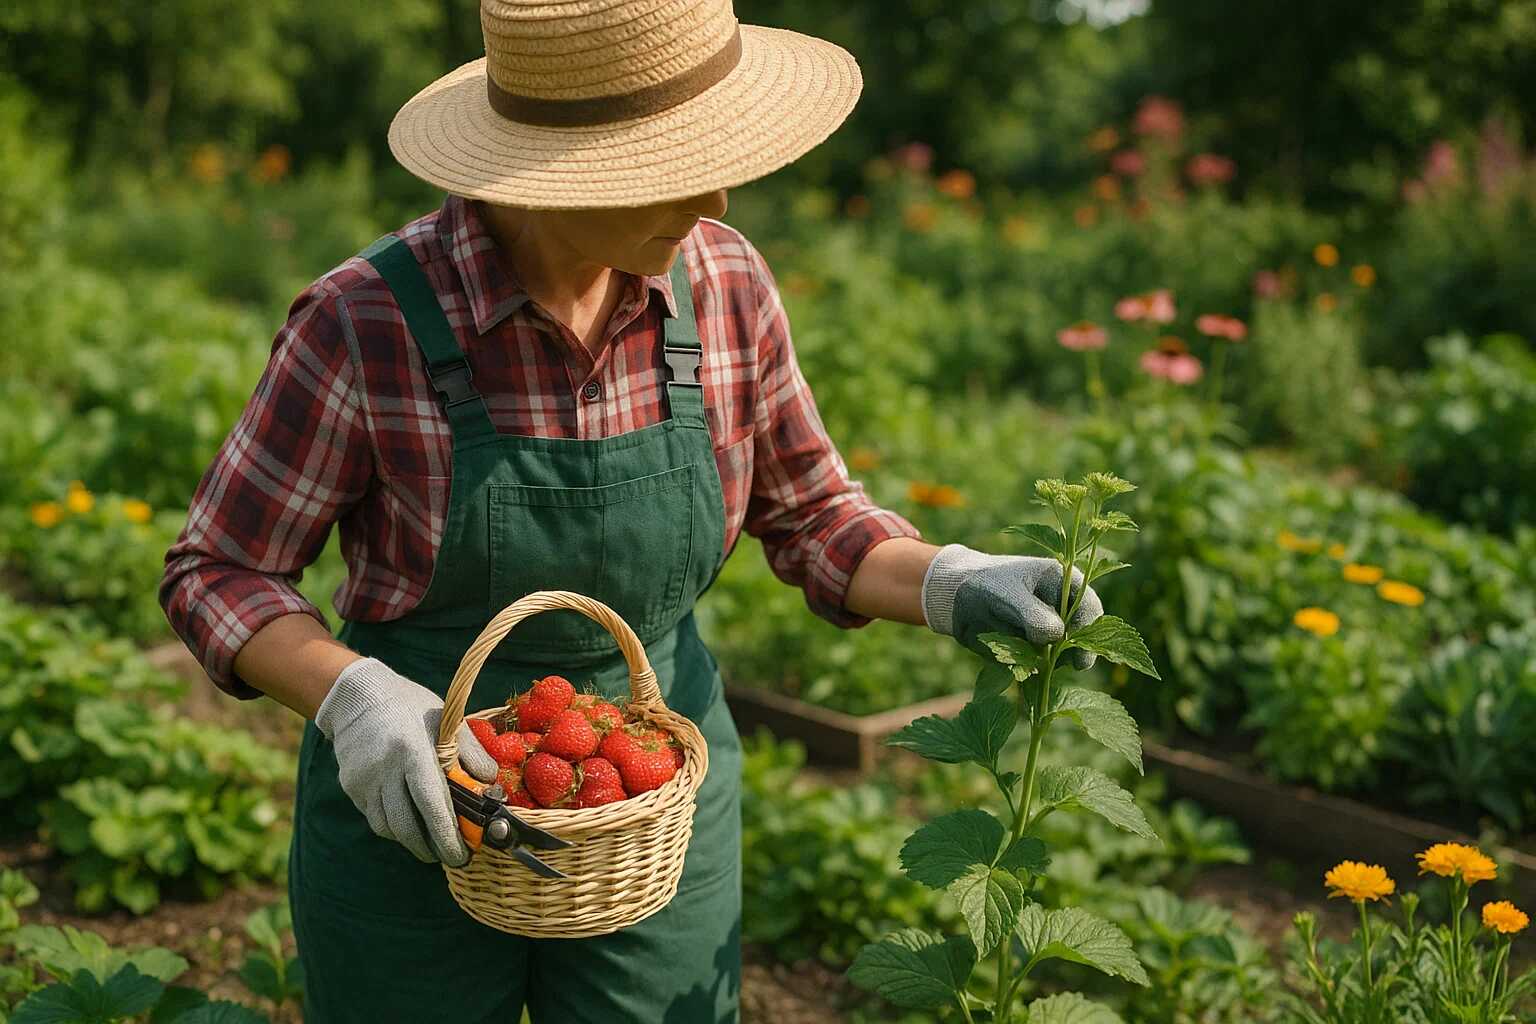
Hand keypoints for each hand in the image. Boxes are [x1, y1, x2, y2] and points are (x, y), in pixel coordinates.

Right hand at [315, 657, 498, 865]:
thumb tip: (489, 786)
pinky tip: (408, 821)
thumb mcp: (448, 722)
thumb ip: (471, 755)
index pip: (431, 804)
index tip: (462, 855)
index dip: (446, 835)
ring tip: (431, 843)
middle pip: (407, 826)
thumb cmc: (412, 708)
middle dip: (430, 849)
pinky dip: (394, 826)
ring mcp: (363, 780)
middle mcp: (384, 769)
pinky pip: (375, 817)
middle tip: (450, 857)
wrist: (360, 695)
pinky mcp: (350, 786)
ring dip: (411, 841)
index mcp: (413, 751)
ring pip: (388, 828)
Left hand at [921, 544, 1104, 669]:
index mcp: (1063, 582)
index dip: (1089, 630)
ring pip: (1061, 653)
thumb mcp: (1008, 594)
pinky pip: (1040, 664)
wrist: (955, 599)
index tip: (1080, 653)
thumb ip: (1034, 615)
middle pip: (1081, 635)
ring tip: (1026, 655)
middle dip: (1072, 650)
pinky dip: (1031, 667)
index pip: (1089, 608)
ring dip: (1048, 660)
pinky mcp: (1034, 648)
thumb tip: (1056, 637)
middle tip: (1069, 665)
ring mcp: (1049, 629)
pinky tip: (1018, 663)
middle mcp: (1061, 607)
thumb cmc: (984, 584)